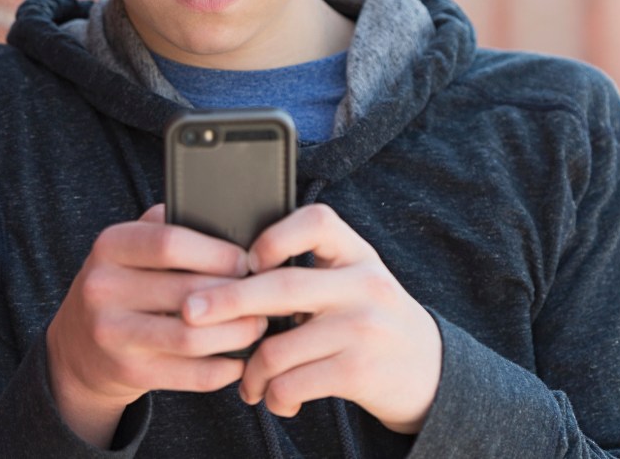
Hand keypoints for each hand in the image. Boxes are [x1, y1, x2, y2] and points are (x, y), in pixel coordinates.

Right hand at [46, 204, 264, 446]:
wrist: (79, 345)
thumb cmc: (127, 283)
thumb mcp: (134, 246)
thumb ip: (172, 226)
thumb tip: (237, 221)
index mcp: (110, 245)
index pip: (171, 243)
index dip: (218, 253)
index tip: (250, 261)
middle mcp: (102, 288)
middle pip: (188, 292)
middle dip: (238, 296)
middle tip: (269, 296)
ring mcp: (111, 335)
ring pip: (193, 337)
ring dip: (238, 333)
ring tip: (259, 324)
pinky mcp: (128, 372)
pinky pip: (190, 375)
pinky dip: (225, 368)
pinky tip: (241, 359)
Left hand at [181, 204, 441, 433]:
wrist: (430, 371)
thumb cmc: (372, 322)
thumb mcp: (355, 281)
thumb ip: (313, 270)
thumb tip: (233, 271)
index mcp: (357, 254)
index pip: (317, 221)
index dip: (275, 234)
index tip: (246, 258)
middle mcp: (364, 285)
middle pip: (282, 286)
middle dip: (227, 300)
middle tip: (189, 312)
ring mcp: (363, 329)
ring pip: (278, 348)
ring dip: (250, 373)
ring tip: (248, 383)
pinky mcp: (359, 371)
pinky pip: (292, 384)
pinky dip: (274, 397)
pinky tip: (276, 399)